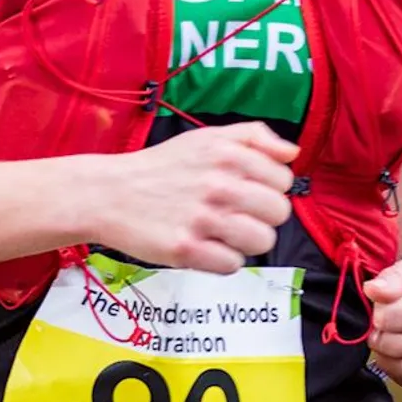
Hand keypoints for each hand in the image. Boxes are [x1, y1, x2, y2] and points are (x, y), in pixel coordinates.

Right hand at [94, 124, 297, 273]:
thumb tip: (292, 153)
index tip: (247, 191)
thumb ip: (254, 137)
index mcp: (227, 153)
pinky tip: (204, 246)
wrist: (108, 193)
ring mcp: (203, 218)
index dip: (269, 188)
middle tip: (234, 214)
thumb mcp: (207, 137)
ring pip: (262, 241)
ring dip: (245, 241)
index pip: (284, 180)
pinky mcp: (186, 249)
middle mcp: (218, 184)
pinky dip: (221, 260)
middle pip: (279, 213)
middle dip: (261, 217)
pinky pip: (233, 264)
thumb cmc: (162, 167)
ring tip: (221, 232)